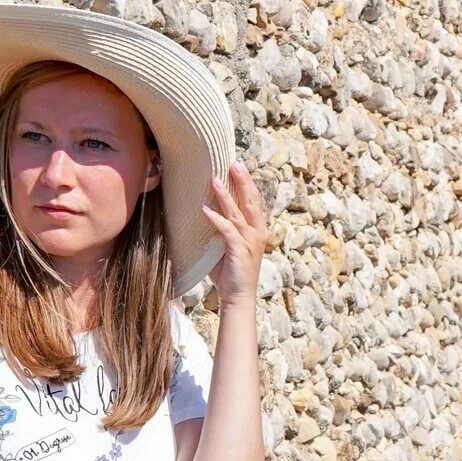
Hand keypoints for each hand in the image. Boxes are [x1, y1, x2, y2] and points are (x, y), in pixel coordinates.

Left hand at [201, 161, 268, 307]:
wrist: (238, 296)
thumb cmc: (231, 272)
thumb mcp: (227, 246)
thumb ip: (222, 230)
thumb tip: (204, 212)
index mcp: (258, 230)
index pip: (254, 202)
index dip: (247, 184)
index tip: (239, 168)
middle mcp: (257, 232)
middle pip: (251, 201)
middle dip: (243, 181)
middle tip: (234, 164)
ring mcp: (250, 241)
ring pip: (237, 212)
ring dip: (225, 195)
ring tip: (215, 180)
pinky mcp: (239, 249)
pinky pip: (227, 230)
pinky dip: (216, 218)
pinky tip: (204, 209)